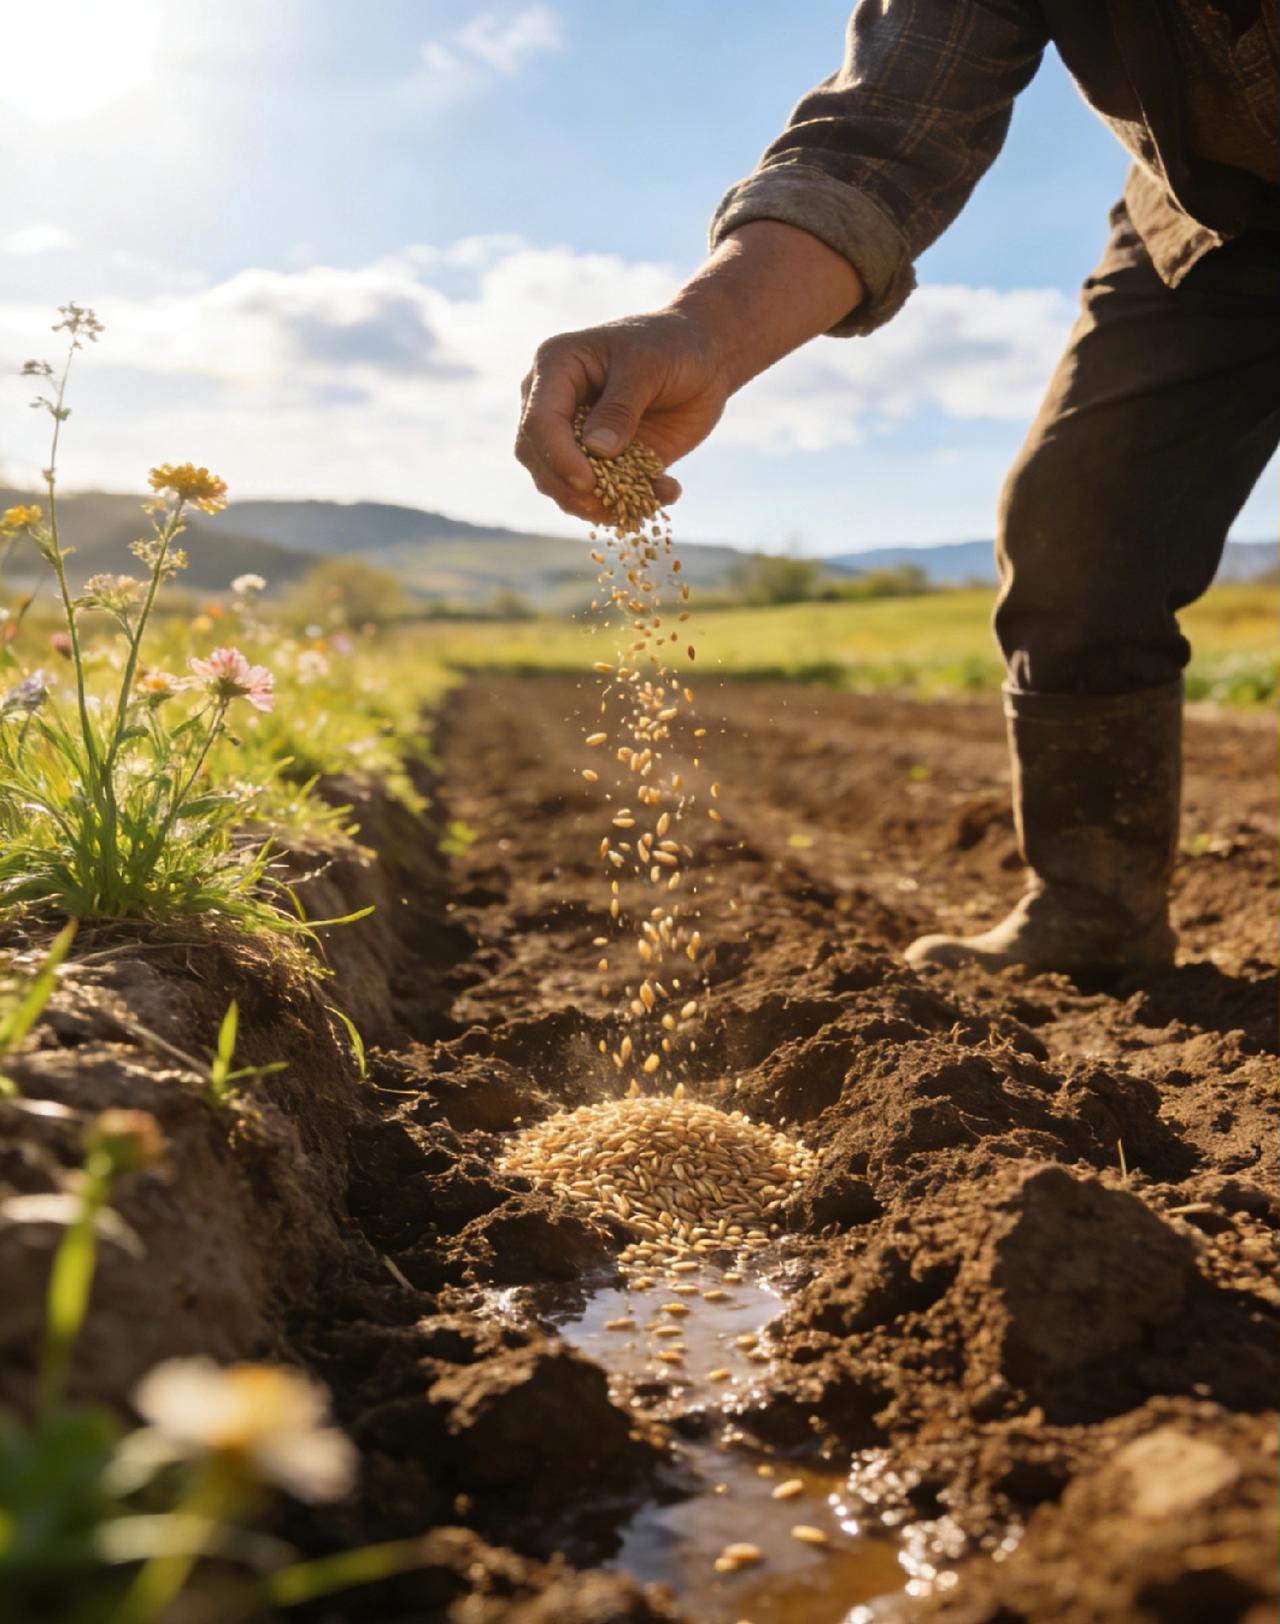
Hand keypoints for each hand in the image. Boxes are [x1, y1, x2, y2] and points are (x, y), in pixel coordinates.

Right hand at [515, 310, 730, 520]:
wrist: (704, 358)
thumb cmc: (673, 345)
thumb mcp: (649, 365)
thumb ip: (622, 406)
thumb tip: (596, 450)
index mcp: (556, 368)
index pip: (539, 421)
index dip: (558, 456)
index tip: (588, 482)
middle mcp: (556, 404)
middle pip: (539, 459)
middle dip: (570, 489)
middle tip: (611, 505)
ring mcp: (577, 436)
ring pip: (563, 484)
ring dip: (598, 505)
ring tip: (646, 503)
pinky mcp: (604, 461)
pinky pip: (603, 493)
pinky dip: (631, 504)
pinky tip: (667, 492)